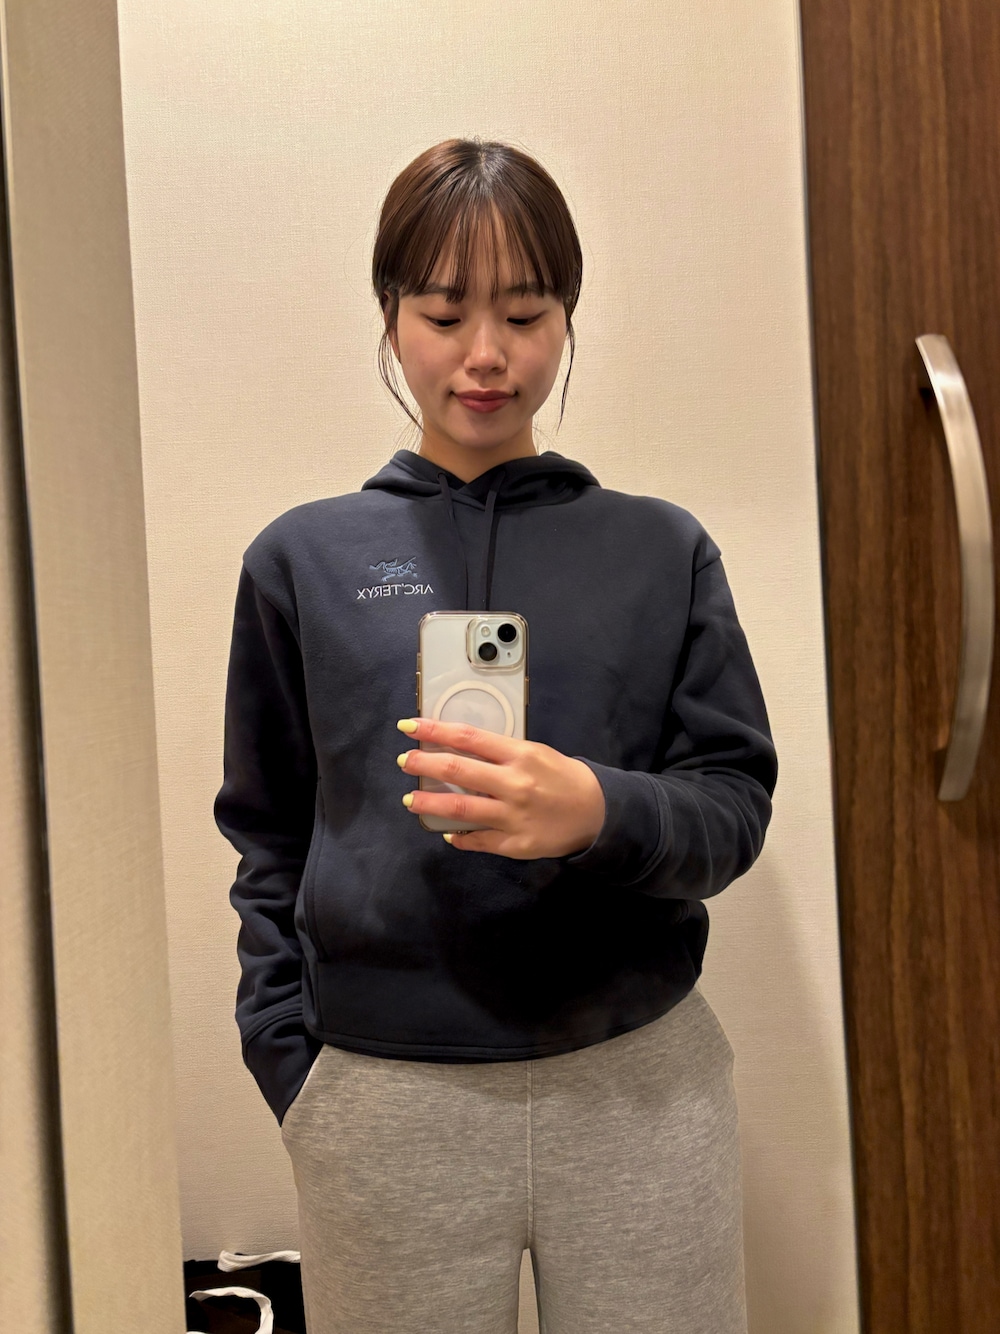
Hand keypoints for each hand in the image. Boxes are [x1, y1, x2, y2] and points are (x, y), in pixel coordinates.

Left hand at [395, 717, 605, 858]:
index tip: (410, 726)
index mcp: (519, 756)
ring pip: (460, 810)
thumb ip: (500, 753)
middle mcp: (513, 784)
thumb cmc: (562, 777)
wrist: (596, 812)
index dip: (434, 731)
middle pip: (457, 771)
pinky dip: (459, 837)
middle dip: (424, 764)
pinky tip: (447, 833)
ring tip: (409, 801)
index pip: (468, 738)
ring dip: (429, 805)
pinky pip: (479, 840)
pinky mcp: (515, 844)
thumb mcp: (535, 753)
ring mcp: (512, 817)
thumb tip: (460, 750)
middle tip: (404, 761)